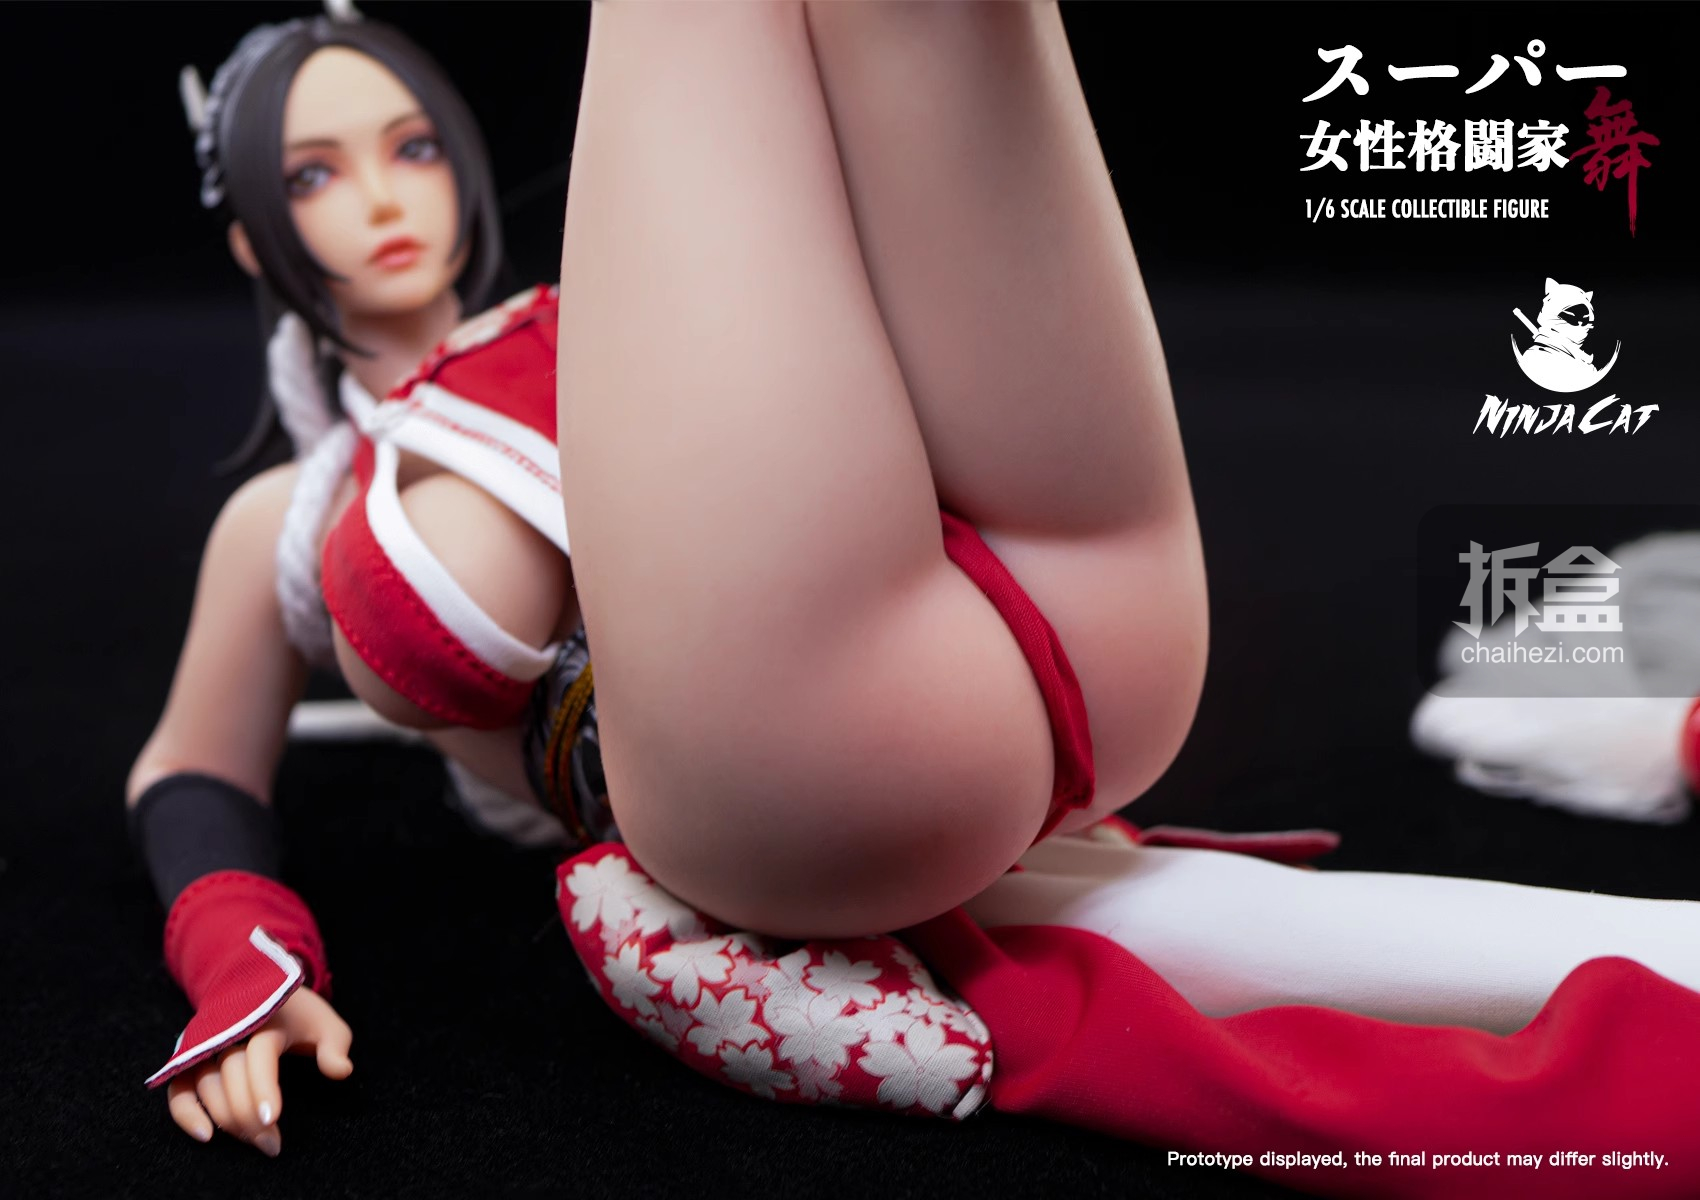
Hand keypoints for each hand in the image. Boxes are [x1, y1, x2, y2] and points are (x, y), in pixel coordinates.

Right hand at [165, 987, 352, 1155]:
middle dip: (250, 1117)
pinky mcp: (190, 1058)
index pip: (260, 1056)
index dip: (263, 1088)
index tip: (272, 1118)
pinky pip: (179, 1088)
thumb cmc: (297, 1014)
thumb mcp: (326, 1023)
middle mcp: (229, 1031)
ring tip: (254, 1141)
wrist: (257, 989)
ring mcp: (206, 1044)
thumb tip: (341, 1072)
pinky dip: (185, 1112)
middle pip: (232, 1077)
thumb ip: (335, 1046)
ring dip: (226, 1120)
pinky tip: (206, 1135)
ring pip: (206, 1087)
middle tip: (272, 1145)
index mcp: (265, 1020)